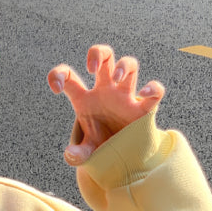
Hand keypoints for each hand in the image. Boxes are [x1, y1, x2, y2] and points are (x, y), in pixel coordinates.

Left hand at [47, 45, 163, 166]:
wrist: (122, 158)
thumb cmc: (100, 146)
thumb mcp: (86, 151)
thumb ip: (77, 154)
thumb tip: (70, 154)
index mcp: (85, 99)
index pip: (69, 76)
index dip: (59, 74)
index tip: (56, 89)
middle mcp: (105, 91)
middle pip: (104, 56)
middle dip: (98, 53)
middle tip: (92, 68)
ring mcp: (125, 96)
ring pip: (129, 64)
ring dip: (124, 66)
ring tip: (117, 79)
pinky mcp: (143, 108)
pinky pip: (155, 91)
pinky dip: (153, 88)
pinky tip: (144, 93)